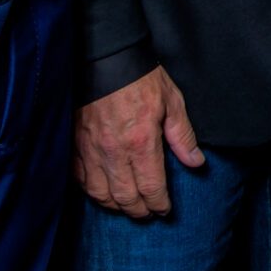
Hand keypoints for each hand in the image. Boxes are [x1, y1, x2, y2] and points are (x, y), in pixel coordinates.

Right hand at [75, 65, 205, 219]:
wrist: (104, 58)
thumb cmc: (141, 78)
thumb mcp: (172, 101)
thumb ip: (182, 136)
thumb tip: (196, 163)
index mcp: (141, 142)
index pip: (151, 188)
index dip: (159, 205)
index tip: (164, 210)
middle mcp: (114, 152)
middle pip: (126, 198)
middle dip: (139, 211)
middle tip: (148, 212)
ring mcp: (91, 150)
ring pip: (101, 194)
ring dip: (115, 205)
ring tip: (127, 205)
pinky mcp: (75, 145)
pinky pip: (81, 180)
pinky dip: (93, 191)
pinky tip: (103, 191)